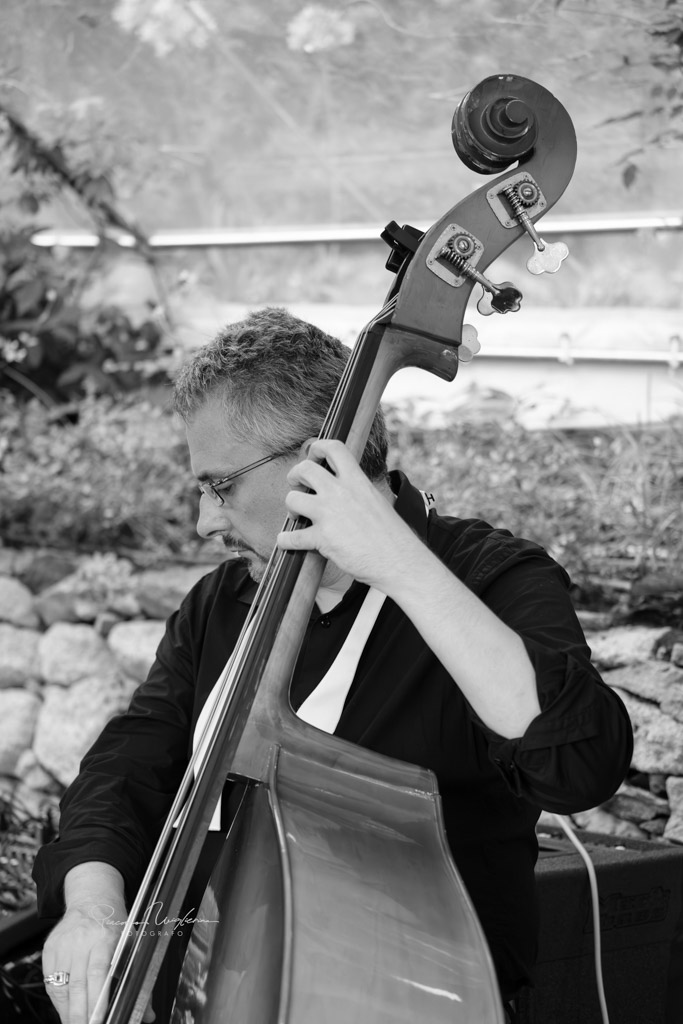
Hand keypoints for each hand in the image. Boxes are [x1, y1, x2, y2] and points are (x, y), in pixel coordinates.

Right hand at [42, 902, 155, 1023]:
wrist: (91, 899)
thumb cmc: (113, 924)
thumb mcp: (131, 943)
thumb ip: (138, 978)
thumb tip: (148, 1013)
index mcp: (105, 938)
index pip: (99, 973)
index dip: (97, 1000)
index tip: (99, 1020)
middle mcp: (81, 941)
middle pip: (77, 985)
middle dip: (81, 1014)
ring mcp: (63, 945)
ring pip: (60, 987)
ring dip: (67, 1012)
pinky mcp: (50, 950)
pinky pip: (50, 983)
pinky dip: (58, 1001)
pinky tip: (65, 1011)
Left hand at [278, 439, 417, 590]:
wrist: (398, 561)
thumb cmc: (392, 536)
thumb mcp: (376, 501)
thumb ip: (357, 492)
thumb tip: (342, 491)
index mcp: (357, 481)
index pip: (333, 448)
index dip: (317, 447)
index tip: (312, 455)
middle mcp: (340, 493)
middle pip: (304, 469)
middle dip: (294, 475)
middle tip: (297, 485)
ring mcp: (329, 514)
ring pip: (292, 499)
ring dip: (291, 507)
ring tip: (298, 516)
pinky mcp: (322, 538)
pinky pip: (290, 536)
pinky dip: (285, 540)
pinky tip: (287, 541)